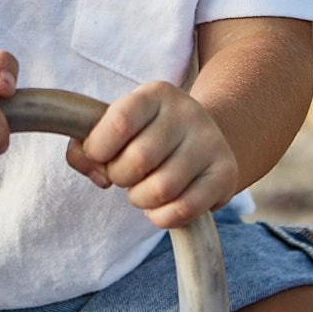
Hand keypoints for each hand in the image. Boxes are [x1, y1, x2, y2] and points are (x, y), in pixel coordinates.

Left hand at [67, 82, 238, 228]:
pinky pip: (183, 210)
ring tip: (143, 189)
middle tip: (125, 174)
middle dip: (119, 177)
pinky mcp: (225, 173)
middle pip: (138, 160)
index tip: (99, 155)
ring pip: (161, 189)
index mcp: (155, 94)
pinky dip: (161, 217)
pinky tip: (160, 206)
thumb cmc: (146, 135)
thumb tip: (96, 172)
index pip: (119, 121)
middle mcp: (186, 112)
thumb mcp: (116, 127)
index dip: (98, 148)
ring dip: (140, 199)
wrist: (203, 136)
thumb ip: (87, 148)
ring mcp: (210, 142)